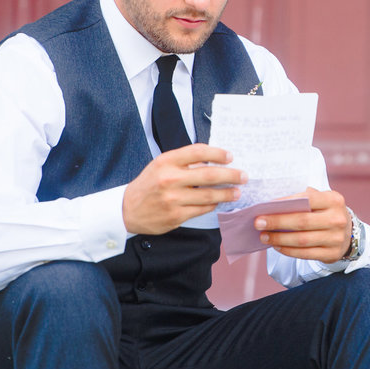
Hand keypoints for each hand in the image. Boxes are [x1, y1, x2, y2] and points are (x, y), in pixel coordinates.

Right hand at [122, 144, 246, 234]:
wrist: (126, 210)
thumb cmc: (148, 184)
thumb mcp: (161, 165)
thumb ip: (183, 161)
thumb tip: (213, 160)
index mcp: (166, 162)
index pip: (198, 152)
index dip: (218, 153)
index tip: (230, 156)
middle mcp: (170, 179)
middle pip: (209, 175)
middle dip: (231, 175)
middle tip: (243, 176)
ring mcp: (173, 199)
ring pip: (209, 196)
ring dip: (227, 193)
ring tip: (237, 192)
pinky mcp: (175, 216)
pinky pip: (202, 210)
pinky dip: (213, 205)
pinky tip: (218, 202)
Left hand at [255, 187, 350, 262]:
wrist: (347, 233)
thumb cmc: (326, 213)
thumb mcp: (322, 201)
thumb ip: (303, 199)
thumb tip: (273, 204)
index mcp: (334, 200)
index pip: (307, 199)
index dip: (285, 203)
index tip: (266, 206)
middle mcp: (338, 219)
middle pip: (302, 221)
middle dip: (277, 222)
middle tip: (258, 223)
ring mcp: (336, 238)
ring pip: (302, 240)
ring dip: (279, 239)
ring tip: (264, 236)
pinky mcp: (332, 254)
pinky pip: (305, 253)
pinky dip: (288, 250)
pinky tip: (277, 246)